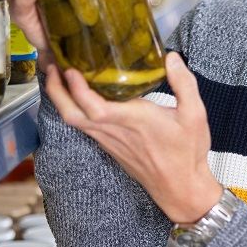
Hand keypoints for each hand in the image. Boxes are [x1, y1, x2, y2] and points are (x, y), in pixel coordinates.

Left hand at [43, 52, 224, 223]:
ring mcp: (109, 141)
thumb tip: (172, 58)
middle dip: (56, 91)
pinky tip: (78, 96)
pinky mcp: (109, 146)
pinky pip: (83, 127)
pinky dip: (74, 109)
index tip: (69, 69)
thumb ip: (184, 83)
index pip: (94, 107)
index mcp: (134, 121)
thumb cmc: (186, 154)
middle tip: (50, 67)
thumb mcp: (195, 114)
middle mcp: (115, 131)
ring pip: (74, 122)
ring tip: (59, 76)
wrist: (180, 188)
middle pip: (72, 114)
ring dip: (61, 99)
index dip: (77, 88)